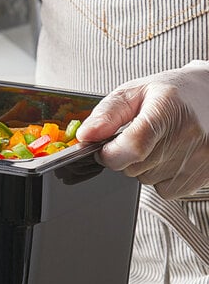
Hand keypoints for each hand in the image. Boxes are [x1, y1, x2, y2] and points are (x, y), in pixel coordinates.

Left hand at [76, 61, 208, 198]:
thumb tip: (85, 136)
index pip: (132, 146)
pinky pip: (165, 190)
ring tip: (161, 142)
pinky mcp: (203, 175)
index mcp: (167, 109)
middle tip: (142, 136)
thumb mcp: (134, 92)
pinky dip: (162, 177)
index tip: (105, 149)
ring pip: (147, 180)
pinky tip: (172, 155)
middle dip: (126, 157)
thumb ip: (106, 114)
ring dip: (145, 166)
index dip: (110, 153)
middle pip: (134, 167)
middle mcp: (188, 134)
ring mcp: (199, 157)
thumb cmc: (174, 94)